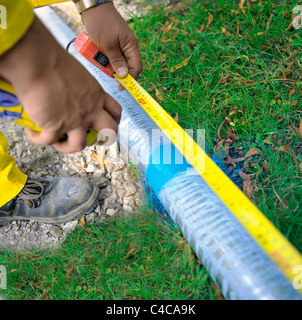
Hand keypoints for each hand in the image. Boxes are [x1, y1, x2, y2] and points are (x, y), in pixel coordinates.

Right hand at [0, 17, 121, 152]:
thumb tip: (67, 91)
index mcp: (97, 95)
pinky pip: (47, 141)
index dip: (114, 121)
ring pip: (79, 145)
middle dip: (105, 140)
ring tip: (57, 142)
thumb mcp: (77, 73)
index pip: (115, 111)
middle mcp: (90, 110)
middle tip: (95, 141)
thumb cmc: (53, 59)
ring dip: (68, 147)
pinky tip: (32, 132)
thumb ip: (78, 86)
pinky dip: (38, 139)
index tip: (108, 125)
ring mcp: (75, 120)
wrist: (37, 61)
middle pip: (109, 132)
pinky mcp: (56, 127)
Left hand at [81, 3, 142, 89]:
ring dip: (110, 65)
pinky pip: (112, 55)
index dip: (130, 79)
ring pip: (119, 61)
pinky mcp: (113, 42)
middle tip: (108, 75)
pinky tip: (98, 57)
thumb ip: (116, 61)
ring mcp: (121, 44)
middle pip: (128, 66)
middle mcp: (128, 46)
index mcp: (131, 46)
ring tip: (100, 63)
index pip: (136, 67)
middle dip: (118, 72)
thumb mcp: (108, 45)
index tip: (121, 86)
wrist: (93, 7)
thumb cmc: (101, 23)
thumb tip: (123, 76)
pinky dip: (106, 58)